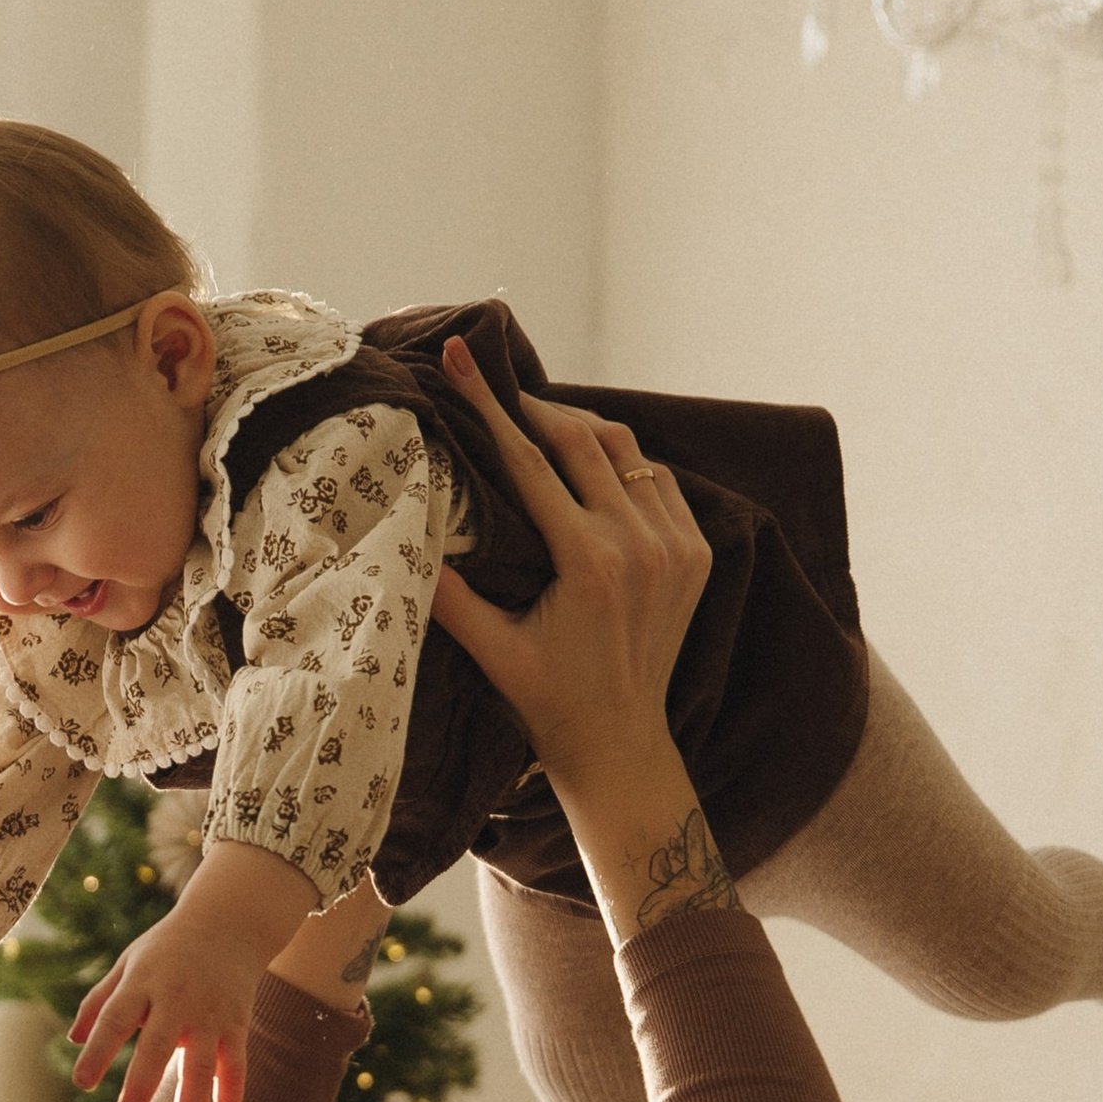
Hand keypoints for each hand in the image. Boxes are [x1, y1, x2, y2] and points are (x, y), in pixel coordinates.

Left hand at [71, 839, 319, 1101]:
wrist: (230, 921)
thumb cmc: (167, 947)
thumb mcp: (128, 962)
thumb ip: (100, 1000)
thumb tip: (74, 1039)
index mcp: (142, 982)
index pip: (115, 1018)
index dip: (99, 1050)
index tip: (82, 1083)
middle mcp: (176, 998)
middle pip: (157, 1046)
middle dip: (141, 1086)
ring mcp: (210, 1014)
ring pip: (201, 1067)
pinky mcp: (237, 1025)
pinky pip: (236, 1068)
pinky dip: (231, 1101)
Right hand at [427, 340, 733, 936]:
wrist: (619, 744)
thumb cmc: (547, 702)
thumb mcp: (491, 651)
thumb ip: (450, 594)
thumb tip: (407, 535)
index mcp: (588, 563)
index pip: (530, 461)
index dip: (491, 404)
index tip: (466, 356)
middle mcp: (639, 545)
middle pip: (583, 440)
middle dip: (537, 408)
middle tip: (500, 390)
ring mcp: (675, 547)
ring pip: (627, 450)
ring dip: (582, 430)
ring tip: (541, 425)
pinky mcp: (695, 553)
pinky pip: (658, 480)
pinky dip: (624, 463)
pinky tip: (593, 467)